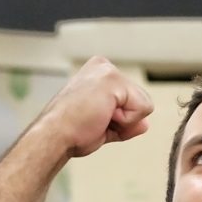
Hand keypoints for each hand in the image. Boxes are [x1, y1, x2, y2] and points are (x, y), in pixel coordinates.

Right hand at [36, 56, 152, 159]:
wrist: (56, 134)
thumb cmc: (72, 131)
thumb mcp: (104, 126)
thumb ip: (125, 123)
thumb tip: (146, 125)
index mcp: (99, 73)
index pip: (131, 100)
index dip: (120, 120)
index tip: (96, 120)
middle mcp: (104, 66)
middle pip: (141, 101)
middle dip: (125, 120)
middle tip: (97, 121)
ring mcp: (109, 70)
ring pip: (144, 104)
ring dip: (125, 121)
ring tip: (98, 117)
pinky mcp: (114, 79)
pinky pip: (142, 109)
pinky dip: (126, 121)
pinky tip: (102, 115)